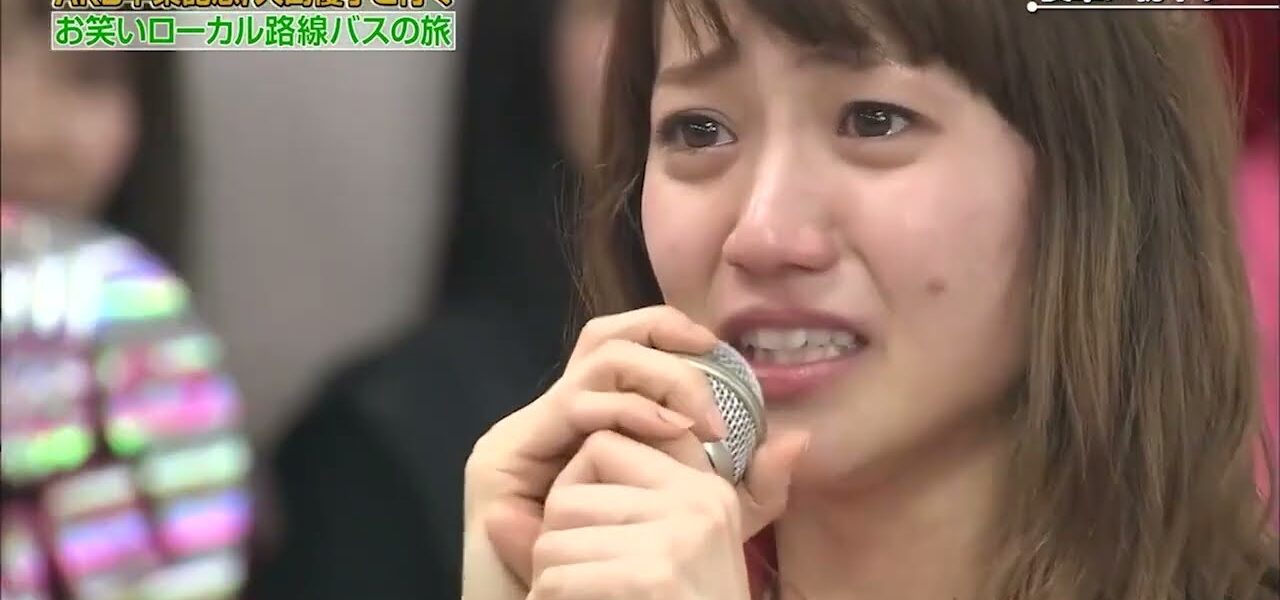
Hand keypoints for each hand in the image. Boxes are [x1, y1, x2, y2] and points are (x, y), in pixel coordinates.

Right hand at [459, 306, 802, 598]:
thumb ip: (747, 491)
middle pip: (604, 335)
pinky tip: (672, 432)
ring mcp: (527, 433)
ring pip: (596, 359)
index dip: (671, 333)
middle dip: (662, 333)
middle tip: (711, 355)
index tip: (723, 350)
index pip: (627, 350)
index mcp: (593, 426)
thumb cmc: (628, 583)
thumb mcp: (703, 527)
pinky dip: (631, 409)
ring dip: (660, 377)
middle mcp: (555, 419)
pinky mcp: (503, 456)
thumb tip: (797, 440)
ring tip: (702, 417)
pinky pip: (575, 404)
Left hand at [526, 429, 807, 599]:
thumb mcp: (666, 556)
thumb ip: (603, 518)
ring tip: (579, 598)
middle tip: (579, 581)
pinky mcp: (652, 575)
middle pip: (568, 495)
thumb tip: (491, 516)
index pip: (603, 447)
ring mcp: (677, 537)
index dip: (577, 491)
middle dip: (557, 542)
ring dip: (551, 580)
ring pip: (553, 539)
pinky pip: (558, 578)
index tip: (590, 536)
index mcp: (703, 489)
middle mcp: (696, 502)